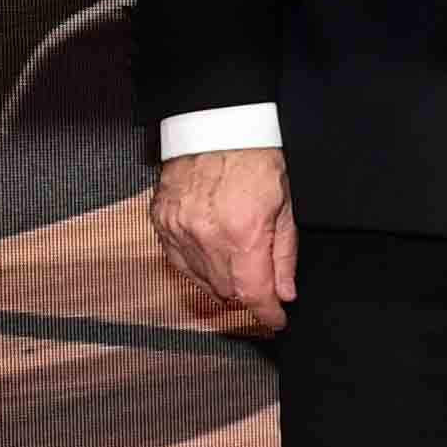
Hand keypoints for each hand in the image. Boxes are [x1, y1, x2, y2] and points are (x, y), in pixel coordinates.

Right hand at [149, 146, 297, 330]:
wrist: (215, 126)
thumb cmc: (257, 159)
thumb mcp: (287, 205)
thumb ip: (284, 253)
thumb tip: (284, 292)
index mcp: (242, 232)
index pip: (253, 292)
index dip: (267, 313)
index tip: (276, 321)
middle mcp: (204, 236)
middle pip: (226, 290)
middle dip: (248, 293)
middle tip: (263, 282)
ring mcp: (177, 229)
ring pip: (201, 279)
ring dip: (223, 280)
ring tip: (239, 260)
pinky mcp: (160, 221)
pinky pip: (179, 261)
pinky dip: (198, 265)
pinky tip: (212, 253)